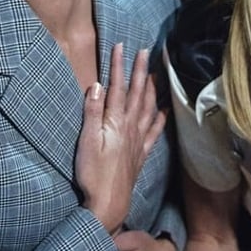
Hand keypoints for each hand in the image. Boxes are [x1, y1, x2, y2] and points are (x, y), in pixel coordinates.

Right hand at [75, 43, 164, 233]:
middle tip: (145, 52)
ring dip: (151, 90)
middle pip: (137, 94)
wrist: (108, 204)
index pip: (118, 87)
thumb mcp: (86, 141)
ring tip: (155, 75)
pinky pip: (154, 132)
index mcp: (116, 122)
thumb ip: (92, 112)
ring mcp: (138, 141)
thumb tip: (97, 85)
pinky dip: (159, 118)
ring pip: (148, 109)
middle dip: (140, 71)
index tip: (121, 46)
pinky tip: (163, 111)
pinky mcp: (140, 155)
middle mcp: (130, 128)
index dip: (119, 66)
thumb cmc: (93, 174)